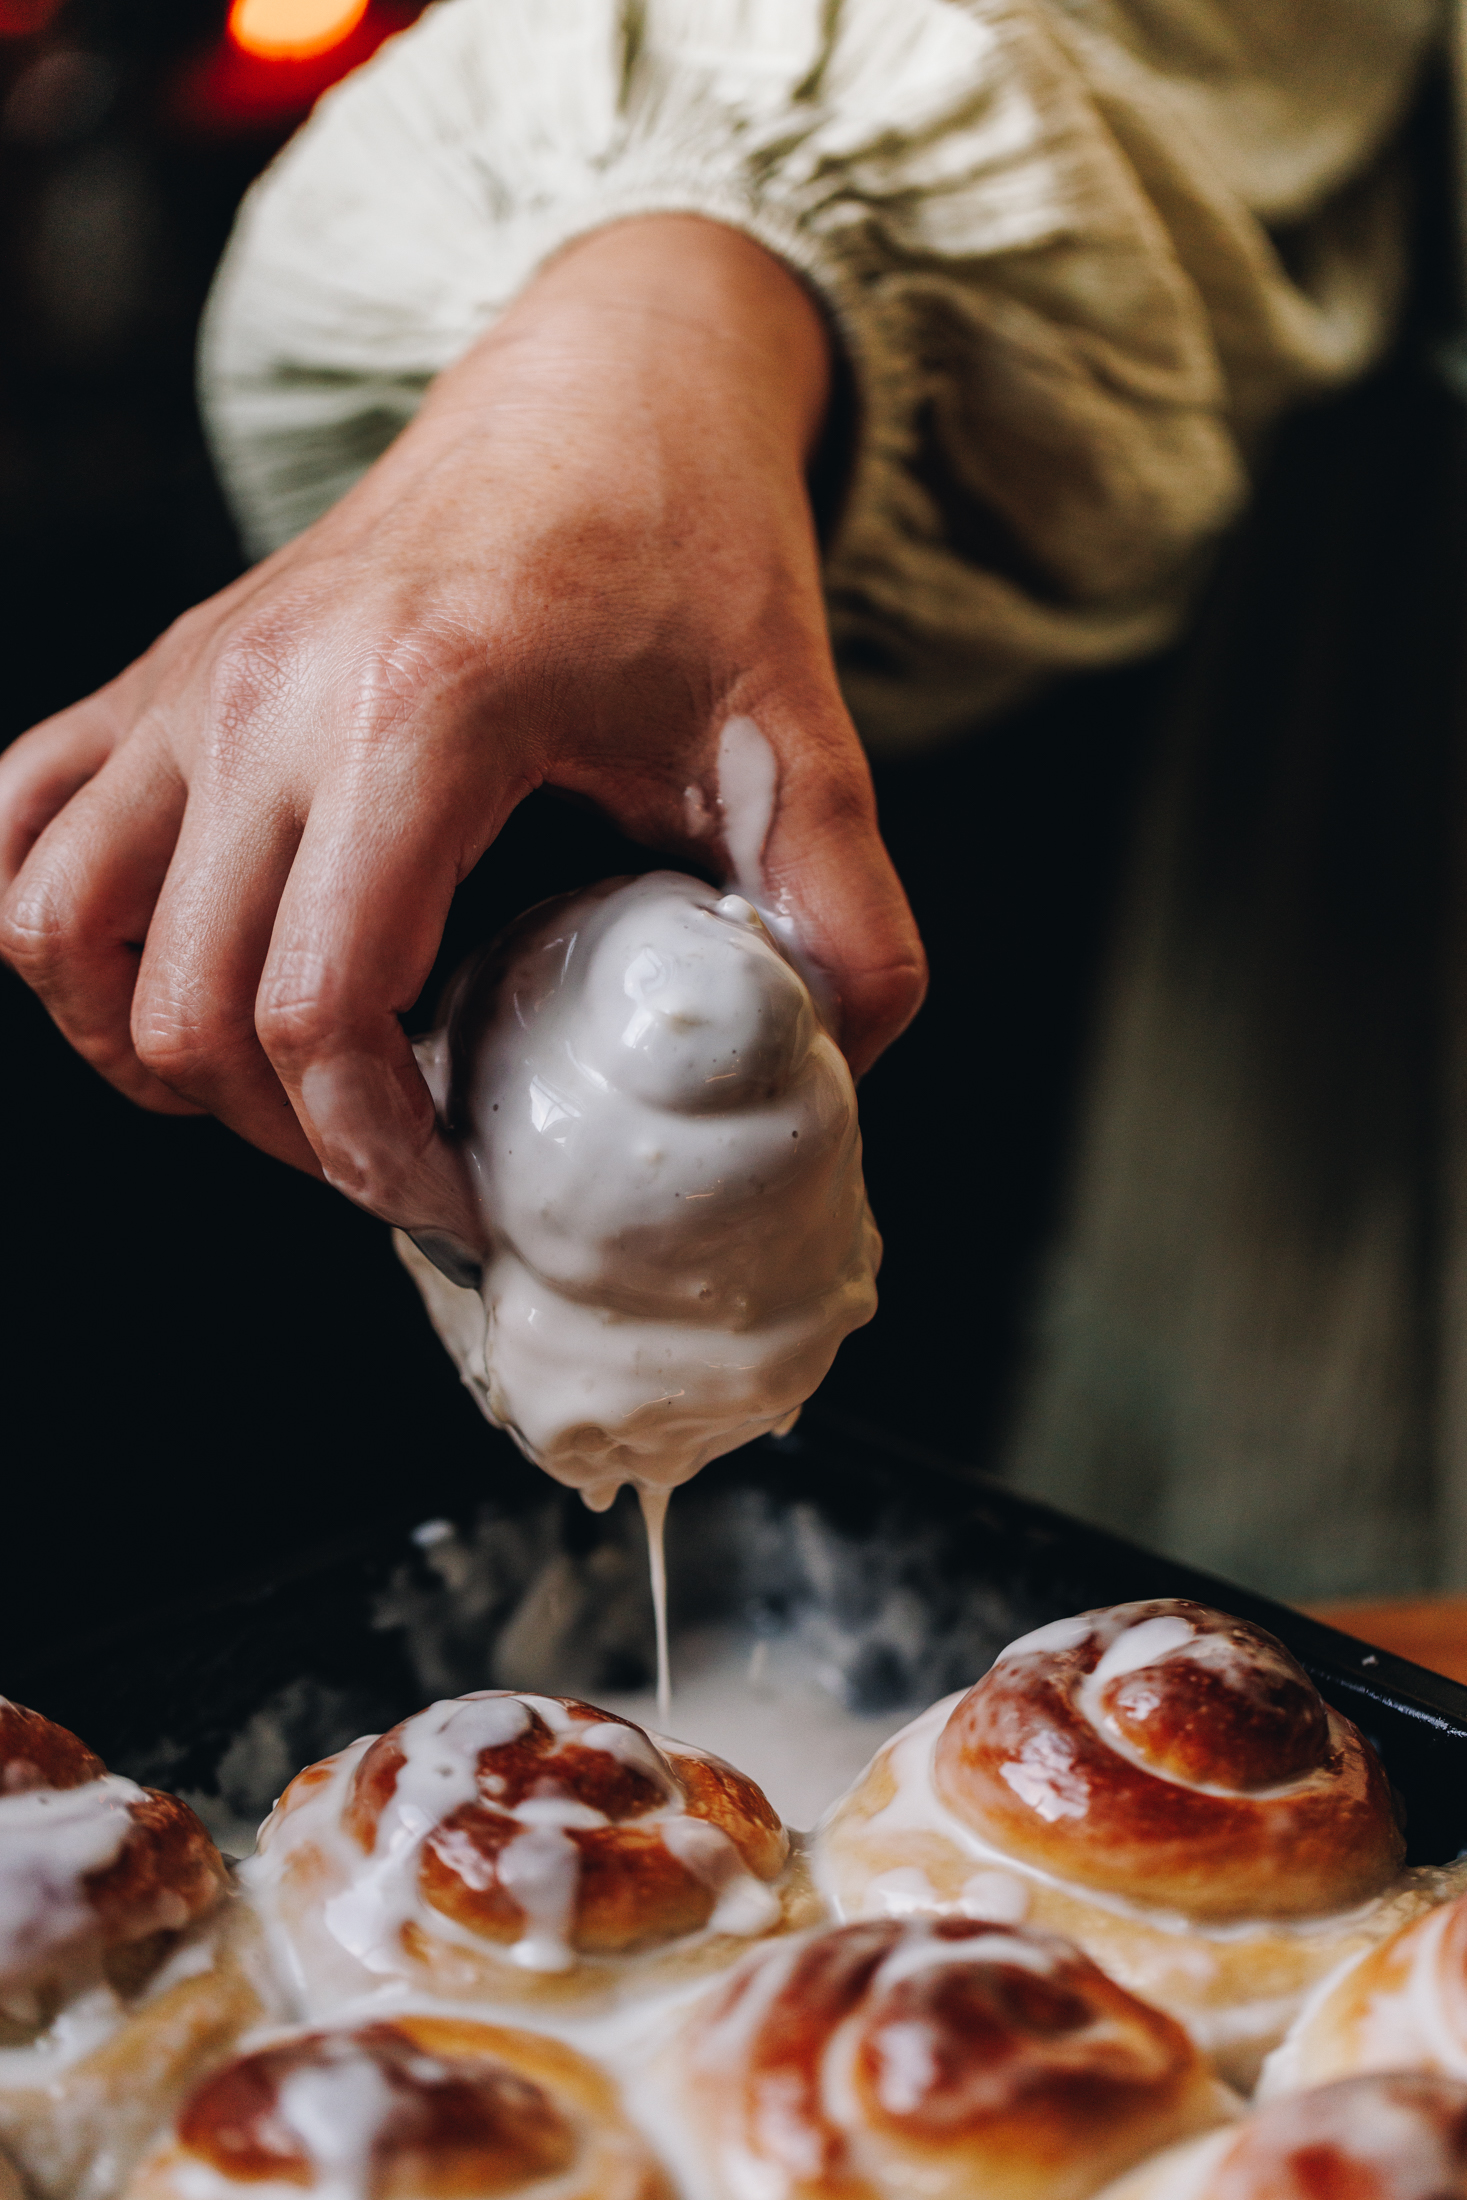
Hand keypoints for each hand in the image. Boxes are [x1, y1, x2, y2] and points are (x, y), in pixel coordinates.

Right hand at [0, 216, 925, 1254]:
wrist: (604, 382)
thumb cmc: (688, 544)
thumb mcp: (796, 734)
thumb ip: (845, 912)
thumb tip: (839, 1070)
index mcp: (420, 712)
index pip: (320, 1007)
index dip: (375, 1153)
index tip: (455, 1194)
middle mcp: (266, 693)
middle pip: (187, 1006)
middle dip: (290, 1134)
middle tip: (403, 1156)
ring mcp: (191, 679)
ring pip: (60, 931)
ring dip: (157, 1048)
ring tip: (284, 1087)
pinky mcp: (161, 673)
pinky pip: (18, 825)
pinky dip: (61, 930)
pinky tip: (166, 971)